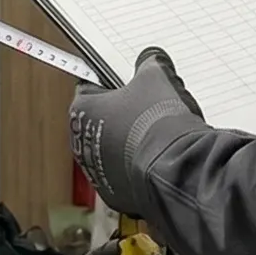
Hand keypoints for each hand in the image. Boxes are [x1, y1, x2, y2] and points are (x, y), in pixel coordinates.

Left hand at [69, 47, 207, 220]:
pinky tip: (159, 158)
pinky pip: (127, 175)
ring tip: (158, 135)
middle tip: (147, 107)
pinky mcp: (116, 195)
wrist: (174, 167)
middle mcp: (81, 144)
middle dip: (123, 114)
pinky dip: (140, 167)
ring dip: (131, 142)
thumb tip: (151, 59)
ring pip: (115, 150)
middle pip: (102, 121)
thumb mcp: (155, 77)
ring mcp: (98, 173)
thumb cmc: (157, 122)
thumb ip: (149, 64)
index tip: (127, 81)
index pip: (90, 86)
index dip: (112, 81)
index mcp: (82, 110)